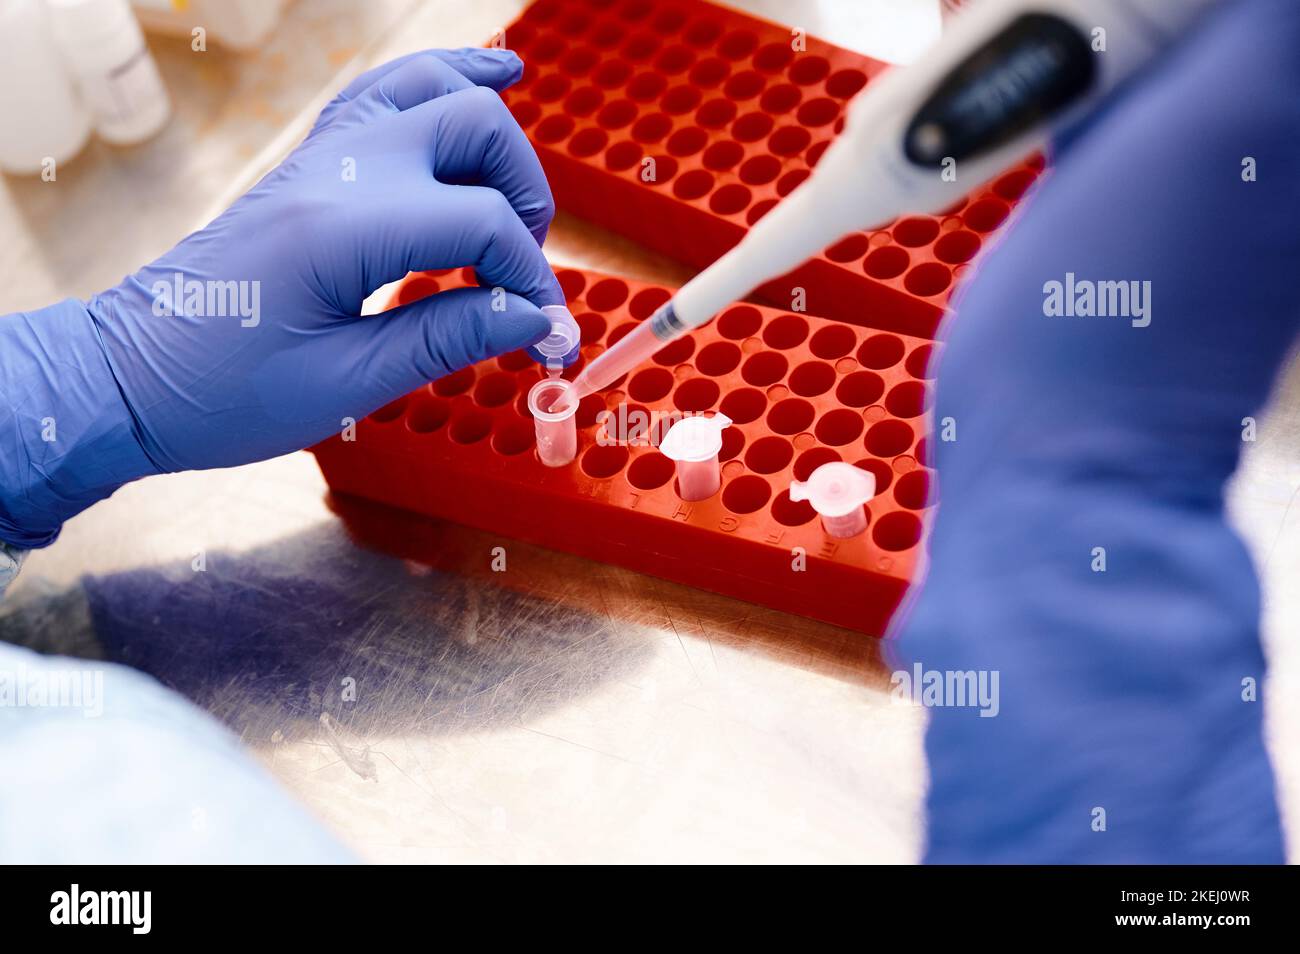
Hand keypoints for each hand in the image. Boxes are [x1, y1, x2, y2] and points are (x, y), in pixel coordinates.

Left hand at [0, 48, 560, 545]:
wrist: (131, 377)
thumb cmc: (223, 393)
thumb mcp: (345, 384)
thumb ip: (448, 338)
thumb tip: (534, 319)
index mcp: (343, 228)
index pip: (481, 223)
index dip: (531, 281)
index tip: (548, 337)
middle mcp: (337, 171)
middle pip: (472, 126)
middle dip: (524, 196)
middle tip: (525, 273)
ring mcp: (322, 157)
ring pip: (433, 87)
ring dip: (494, 133)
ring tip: (525, 194)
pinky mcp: (313, 165)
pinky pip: (388, 95)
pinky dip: (446, 85)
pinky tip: (490, 80)